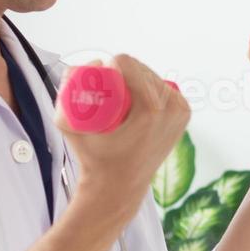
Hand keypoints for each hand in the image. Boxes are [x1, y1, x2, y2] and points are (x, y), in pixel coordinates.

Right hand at [54, 55, 189, 216]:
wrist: (119, 187)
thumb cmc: (94, 159)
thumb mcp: (71, 129)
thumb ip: (65, 97)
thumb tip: (87, 65)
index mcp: (150, 109)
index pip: (130, 65)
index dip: (113, 63)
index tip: (101, 75)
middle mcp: (171, 109)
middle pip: (143, 69)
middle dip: (124, 70)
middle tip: (107, 83)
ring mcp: (181, 112)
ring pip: (155, 77)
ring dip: (138, 76)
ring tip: (120, 87)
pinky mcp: (184, 116)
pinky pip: (166, 88)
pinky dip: (153, 85)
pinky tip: (140, 90)